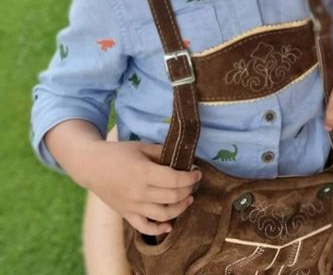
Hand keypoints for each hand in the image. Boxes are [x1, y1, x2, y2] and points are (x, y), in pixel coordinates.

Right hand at [46, 120, 201, 235]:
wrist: (91, 166)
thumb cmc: (118, 153)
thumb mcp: (142, 147)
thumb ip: (162, 153)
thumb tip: (183, 159)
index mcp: (144, 173)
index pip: (175, 180)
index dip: (190, 177)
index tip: (198, 172)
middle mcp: (139, 192)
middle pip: (172, 197)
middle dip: (188, 190)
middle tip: (194, 183)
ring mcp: (132, 206)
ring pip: (162, 215)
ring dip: (180, 208)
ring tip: (188, 199)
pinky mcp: (126, 214)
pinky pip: (144, 227)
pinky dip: (158, 229)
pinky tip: (169, 225)